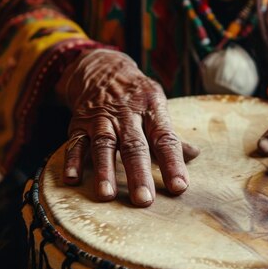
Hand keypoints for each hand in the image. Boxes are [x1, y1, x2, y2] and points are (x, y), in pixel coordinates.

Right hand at [57, 49, 198, 206]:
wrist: (103, 68)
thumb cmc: (137, 95)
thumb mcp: (157, 106)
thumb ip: (169, 134)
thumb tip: (194, 155)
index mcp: (152, 111)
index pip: (165, 139)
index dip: (173, 163)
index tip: (179, 187)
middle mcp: (127, 114)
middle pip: (134, 146)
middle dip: (138, 173)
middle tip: (143, 200)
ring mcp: (102, 119)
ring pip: (103, 145)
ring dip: (104, 170)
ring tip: (107, 195)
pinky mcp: (79, 123)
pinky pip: (75, 142)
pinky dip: (73, 160)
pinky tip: (72, 179)